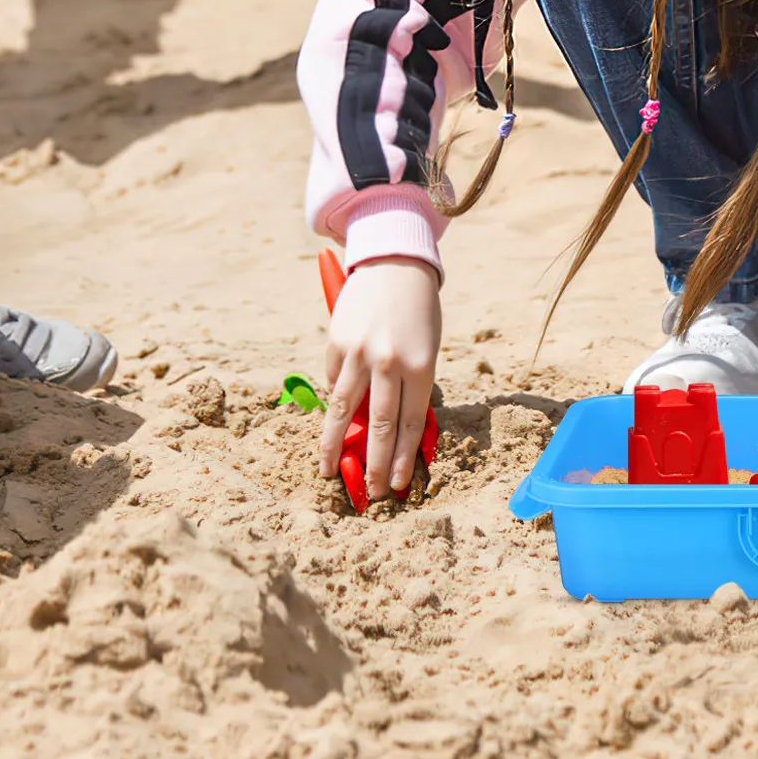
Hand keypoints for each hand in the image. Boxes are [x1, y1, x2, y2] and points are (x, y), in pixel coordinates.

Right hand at [319, 255, 440, 496]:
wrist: (396, 264)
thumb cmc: (419, 312)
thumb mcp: (426, 350)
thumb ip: (411, 388)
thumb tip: (393, 432)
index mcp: (421, 366)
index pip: (411, 425)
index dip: (404, 460)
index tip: (398, 486)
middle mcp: (389, 362)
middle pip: (380, 427)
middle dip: (376, 465)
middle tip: (372, 494)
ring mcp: (359, 353)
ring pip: (344, 412)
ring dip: (335, 447)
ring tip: (330, 472)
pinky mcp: (337, 343)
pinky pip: (334, 381)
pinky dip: (335, 401)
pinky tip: (335, 418)